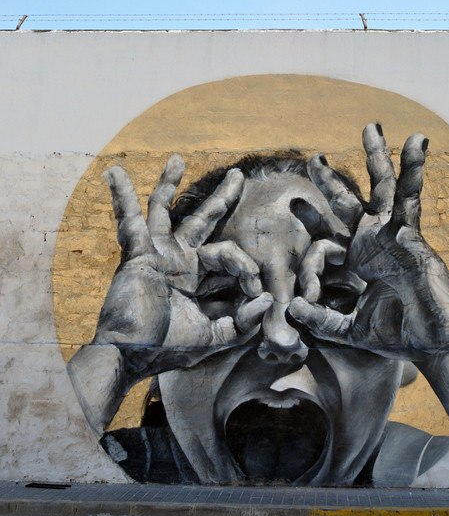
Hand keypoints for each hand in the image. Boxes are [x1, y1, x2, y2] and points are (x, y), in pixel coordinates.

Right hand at [94, 154, 271, 382]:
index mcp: (200, 277)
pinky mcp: (138, 253)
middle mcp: (180, 260)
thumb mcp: (215, 336)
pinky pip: (129, 219)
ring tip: (177, 158)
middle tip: (239, 174)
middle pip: (205, 219)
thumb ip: (243, 322)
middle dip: (223, 197)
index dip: (247, 267)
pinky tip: (114, 172)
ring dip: (169, 184)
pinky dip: (120, 195)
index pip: (230, 255)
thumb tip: (267, 299)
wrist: (133, 357)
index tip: (256, 289)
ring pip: (165, 210)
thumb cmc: (170, 349)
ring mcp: (159, 253)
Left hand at [290, 125, 448, 360]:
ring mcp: (395, 235)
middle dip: (332, 180)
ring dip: (377, 157)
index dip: (313, 219)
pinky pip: (411, 197)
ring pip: (383, 188)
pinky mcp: (414, 234)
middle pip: (351, 201)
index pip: (330, 233)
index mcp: (360, 261)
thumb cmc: (398, 338)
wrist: (434, 348)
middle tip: (313, 157)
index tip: (293, 203)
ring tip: (370, 127)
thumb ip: (321, 318)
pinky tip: (417, 142)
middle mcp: (375, 242)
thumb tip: (292, 305)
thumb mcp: (348, 328)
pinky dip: (414, 169)